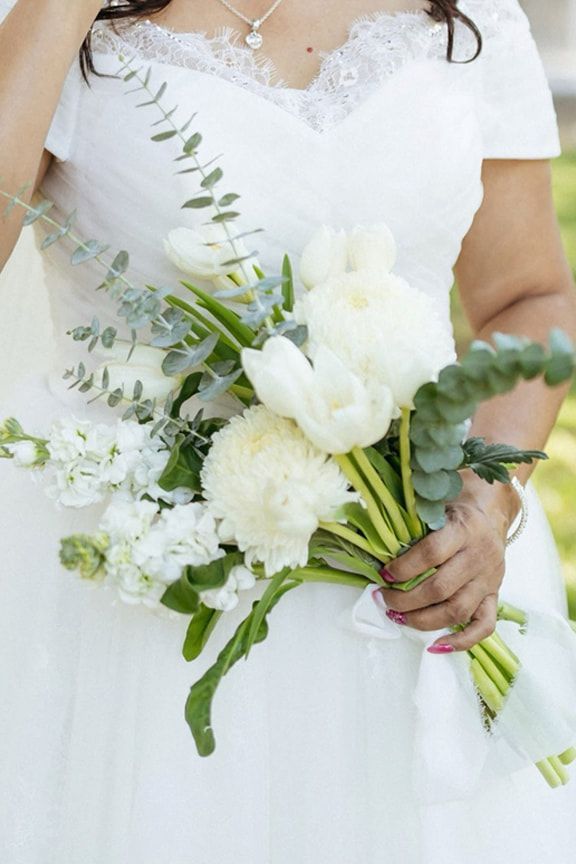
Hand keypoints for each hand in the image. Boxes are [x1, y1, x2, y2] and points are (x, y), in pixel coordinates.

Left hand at [377, 475, 518, 652]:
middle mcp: (479, 556)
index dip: (404, 568)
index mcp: (463, 529)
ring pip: (458, 610)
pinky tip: (437, 645)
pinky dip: (461, 641)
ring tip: (398, 617)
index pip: (432, 553)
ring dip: (423, 620)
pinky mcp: (494, 596)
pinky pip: (484, 627)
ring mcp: (489, 579)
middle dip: (406, 600)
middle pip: (441, 588)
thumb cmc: (453, 512)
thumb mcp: (434, 508)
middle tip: (384, 599)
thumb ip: (412, 526)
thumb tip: (375, 546)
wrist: (490, 515)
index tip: (383, 575)